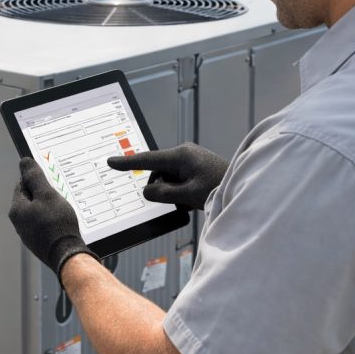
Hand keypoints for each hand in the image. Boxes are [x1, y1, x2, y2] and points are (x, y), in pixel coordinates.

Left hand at [9, 157, 98, 279]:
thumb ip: (35, 177)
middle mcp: (19, 222)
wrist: (67, 255)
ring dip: (49, 207)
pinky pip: (43, 224)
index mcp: (17, 209)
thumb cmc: (57, 224)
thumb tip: (24, 162)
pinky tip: (63, 221)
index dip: (36, 179)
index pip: (22, 184)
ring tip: (63, 209)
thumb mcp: (47, 194)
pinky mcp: (38, 242)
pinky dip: (52, 220)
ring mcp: (28, 234)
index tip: (50, 179)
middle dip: (44, 193)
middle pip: (30, 198)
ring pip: (38, 211)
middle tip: (59, 193)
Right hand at [107, 142, 228, 209]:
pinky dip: (180, 189)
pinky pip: (177, 178)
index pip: (147, 159)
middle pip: (158, 172)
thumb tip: (147, 191)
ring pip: (167, 177)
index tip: (111, 162)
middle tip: (181, 200)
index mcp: (180, 155)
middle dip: (162, 188)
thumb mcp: (187, 196)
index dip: (127, 162)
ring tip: (191, 200)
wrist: (243, 188)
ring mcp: (189, 158)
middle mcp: (183, 152)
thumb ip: (163, 193)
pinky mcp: (194, 165)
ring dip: (173, 191)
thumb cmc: (219, 188)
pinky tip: (193, 197)